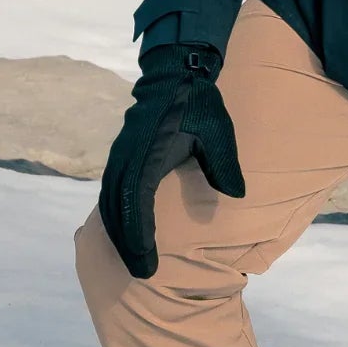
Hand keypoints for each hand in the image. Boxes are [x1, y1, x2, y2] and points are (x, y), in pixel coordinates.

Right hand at [98, 41, 243, 278]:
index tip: (148, 262)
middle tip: (142, 274)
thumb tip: (237, 196)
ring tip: (134, 261)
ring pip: (111, 202)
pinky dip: (116, 216)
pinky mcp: (122, 155)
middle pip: (117, 210)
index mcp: (147, 155)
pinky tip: (125, 233)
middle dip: (127, 244)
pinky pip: (112, 192)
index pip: (136, 203)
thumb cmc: (199, 103)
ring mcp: (120, 156)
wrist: (175, 72)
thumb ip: (224, 163)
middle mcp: (127, 159)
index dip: (139, 236)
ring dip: (119, 233)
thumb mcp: (218, 131)